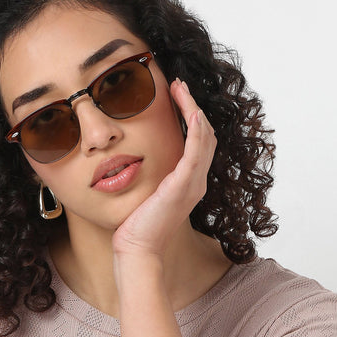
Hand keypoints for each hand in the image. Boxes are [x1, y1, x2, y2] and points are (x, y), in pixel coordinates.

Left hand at [111, 79, 216, 259]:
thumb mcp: (143, 196)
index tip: (177, 97)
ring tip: (181, 89)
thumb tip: (132, 163)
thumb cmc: (135, 228)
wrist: (137, 250)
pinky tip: (190, 111)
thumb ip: (147, 179)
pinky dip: (196, 129)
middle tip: (180, 85)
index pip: (196, 142)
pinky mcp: (183, 187)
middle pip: (204, 135)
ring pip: (204, 137)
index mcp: (187, 183)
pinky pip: (196, 151)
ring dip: (194, 109)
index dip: (190, 117)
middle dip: (193, 106)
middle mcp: (195, 182)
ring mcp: (192, 184)